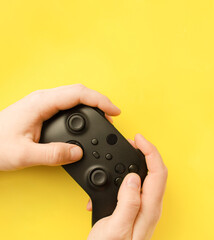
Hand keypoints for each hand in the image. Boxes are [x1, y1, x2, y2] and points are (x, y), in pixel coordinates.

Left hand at [0, 84, 119, 170]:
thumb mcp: (23, 154)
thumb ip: (52, 154)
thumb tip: (77, 152)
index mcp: (41, 103)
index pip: (78, 94)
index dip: (100, 101)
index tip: (114, 111)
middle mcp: (43, 99)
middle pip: (79, 92)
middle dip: (100, 102)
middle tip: (113, 116)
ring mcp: (42, 103)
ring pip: (74, 96)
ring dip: (92, 105)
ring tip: (104, 118)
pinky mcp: (42, 110)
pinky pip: (68, 104)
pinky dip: (83, 110)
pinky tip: (87, 120)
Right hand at [87, 134, 167, 239]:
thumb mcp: (116, 228)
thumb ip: (127, 202)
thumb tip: (133, 177)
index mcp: (149, 208)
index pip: (158, 171)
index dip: (150, 151)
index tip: (139, 139)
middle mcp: (150, 207)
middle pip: (156, 172)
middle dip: (146, 153)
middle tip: (133, 143)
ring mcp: (144, 210)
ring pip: (146, 178)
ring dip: (137, 163)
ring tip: (126, 153)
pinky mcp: (135, 212)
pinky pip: (136, 188)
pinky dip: (127, 176)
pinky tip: (117, 177)